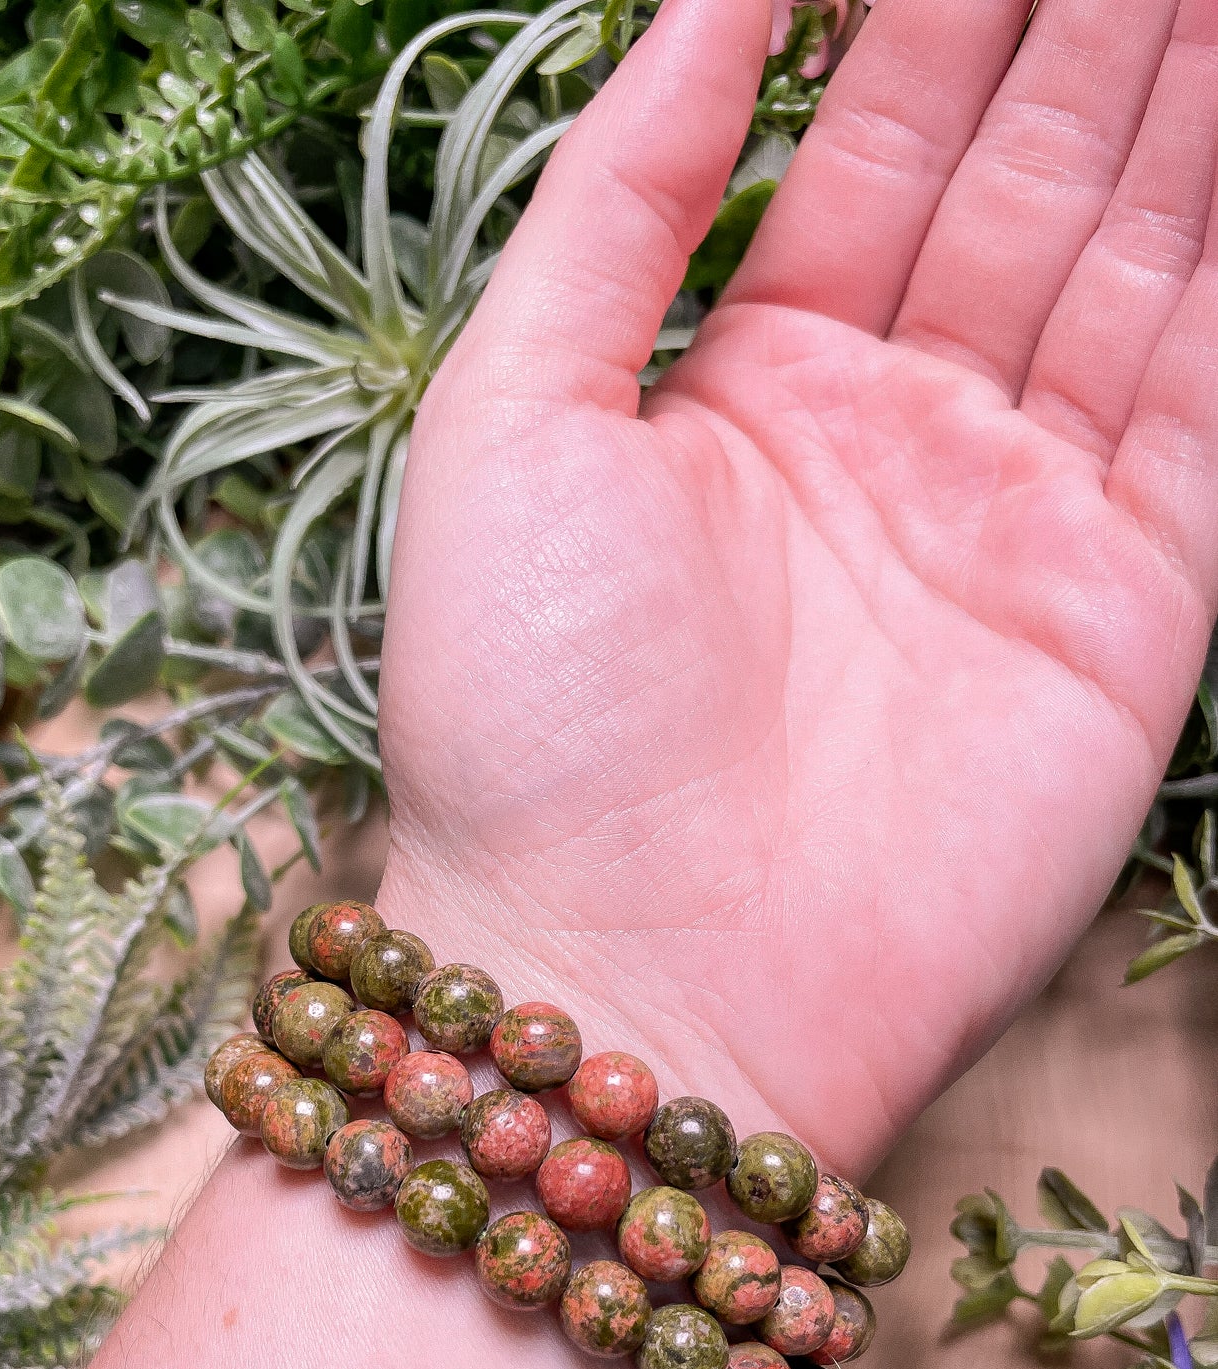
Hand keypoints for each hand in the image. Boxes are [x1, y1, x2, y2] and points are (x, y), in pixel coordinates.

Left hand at [379, 0, 1217, 1169]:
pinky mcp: (1126, 613)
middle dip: (1085, 30)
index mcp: (749, 392)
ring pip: (1134, 260)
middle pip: (1024, 181)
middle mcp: (897, 445)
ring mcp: (1020, 526)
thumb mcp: (512, 417)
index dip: (937, 7)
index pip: (875, 149)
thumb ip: (622, 196)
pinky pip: (1208, 400)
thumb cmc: (527, 718)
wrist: (627, 979)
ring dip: (1177, 112)